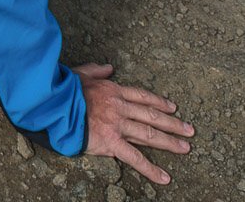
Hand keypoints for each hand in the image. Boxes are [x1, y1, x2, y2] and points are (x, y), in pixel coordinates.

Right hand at [76, 62, 193, 184]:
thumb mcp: (82, 73)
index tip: (172, 107)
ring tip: (186, 147)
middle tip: (190, 130)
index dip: (159, 102)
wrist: (55, 104)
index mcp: (113, 90)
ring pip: (149, 134)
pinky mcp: (112, 143)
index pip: (142, 96)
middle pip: (152, 115)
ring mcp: (118, 125)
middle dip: (173, 123)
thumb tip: (108, 67)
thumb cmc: (64, 88)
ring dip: (170, 142)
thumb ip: (97, 70)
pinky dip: (151, 169)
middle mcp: (120, 107)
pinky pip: (135, 158)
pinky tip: (164, 177)